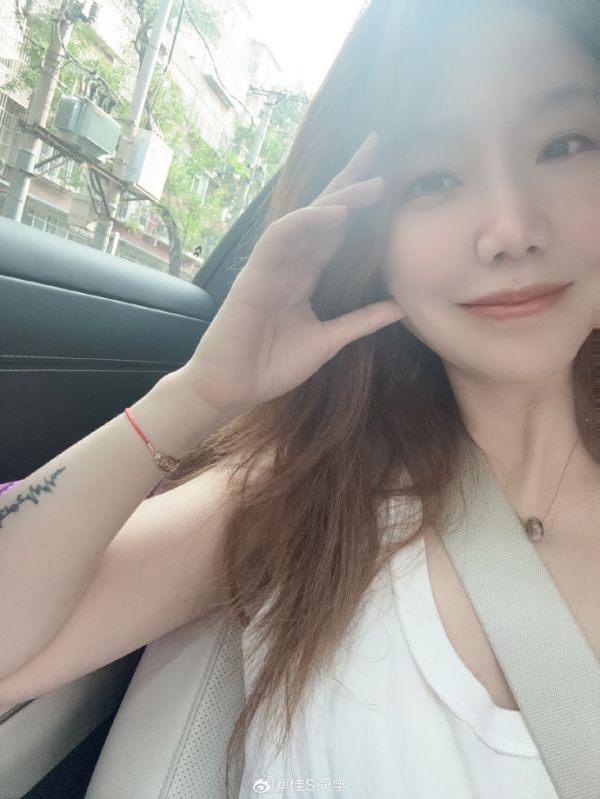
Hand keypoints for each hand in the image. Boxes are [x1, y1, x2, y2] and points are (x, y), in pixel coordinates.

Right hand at [176, 132, 402, 416]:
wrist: (234, 387)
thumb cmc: (272, 364)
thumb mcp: (329, 341)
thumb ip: (360, 322)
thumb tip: (400, 307)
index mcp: (306, 276)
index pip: (336, 230)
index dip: (359, 202)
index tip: (387, 176)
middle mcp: (290, 263)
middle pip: (323, 211)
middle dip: (349, 179)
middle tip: (376, 144)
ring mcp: (271, 266)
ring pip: (306, 219)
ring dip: (338, 198)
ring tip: (372, 183)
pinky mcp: (254, 275)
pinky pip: (280, 238)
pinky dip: (305, 223)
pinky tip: (334, 213)